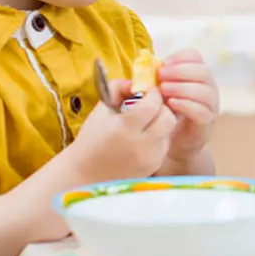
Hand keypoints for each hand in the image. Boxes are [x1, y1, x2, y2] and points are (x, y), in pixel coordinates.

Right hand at [62, 82, 176, 182]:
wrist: (85, 174)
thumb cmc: (91, 140)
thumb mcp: (100, 110)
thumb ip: (118, 88)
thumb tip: (137, 81)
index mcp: (125, 128)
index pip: (152, 104)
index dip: (153, 93)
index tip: (147, 91)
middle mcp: (141, 145)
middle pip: (168, 118)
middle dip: (162, 107)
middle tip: (152, 105)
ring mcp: (149, 158)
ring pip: (169, 132)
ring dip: (161, 122)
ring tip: (146, 122)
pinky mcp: (153, 167)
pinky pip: (165, 145)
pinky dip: (159, 137)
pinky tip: (144, 137)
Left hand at [157, 49, 218, 164]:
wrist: (174, 142)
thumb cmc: (167, 112)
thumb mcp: (161, 92)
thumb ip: (159, 78)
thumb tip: (147, 65)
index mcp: (197, 75)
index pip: (196, 57)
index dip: (181, 57)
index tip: (164, 62)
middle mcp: (208, 88)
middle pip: (203, 72)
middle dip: (180, 71)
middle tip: (161, 75)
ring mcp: (211, 106)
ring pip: (204, 91)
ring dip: (182, 88)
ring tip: (163, 90)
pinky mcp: (207, 123)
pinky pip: (202, 111)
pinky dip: (186, 105)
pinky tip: (171, 104)